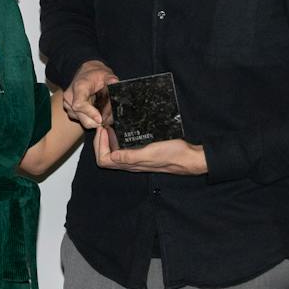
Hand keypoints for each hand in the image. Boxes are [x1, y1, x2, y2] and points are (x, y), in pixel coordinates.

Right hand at [62, 60, 116, 128]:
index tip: (100, 119)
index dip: (90, 113)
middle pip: (82, 117)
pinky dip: (91, 120)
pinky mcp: (70, 111)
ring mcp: (68, 105)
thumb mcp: (106, 74)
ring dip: (94, 121)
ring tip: (104, 115)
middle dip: (96, 121)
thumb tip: (115, 83)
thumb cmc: (95, 74)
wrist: (86, 74)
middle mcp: (70, 97)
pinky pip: (82, 121)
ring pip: (82, 121)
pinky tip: (97, 114)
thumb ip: (111, 80)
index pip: (79, 105)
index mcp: (78, 87)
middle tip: (108, 120)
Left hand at [92, 129, 206, 175]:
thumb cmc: (172, 154)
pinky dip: (118, 139)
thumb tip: (111, 157)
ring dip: (107, 140)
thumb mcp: (150, 153)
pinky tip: (123, 128)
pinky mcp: (141, 152)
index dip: (99, 145)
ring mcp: (135, 158)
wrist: (189, 157)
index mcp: (130, 164)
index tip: (103, 129)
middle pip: (105, 157)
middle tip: (103, 125)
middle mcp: (130, 163)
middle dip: (100, 142)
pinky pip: (123, 148)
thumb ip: (130, 156)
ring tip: (110, 125)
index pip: (103, 160)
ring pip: (113, 152)